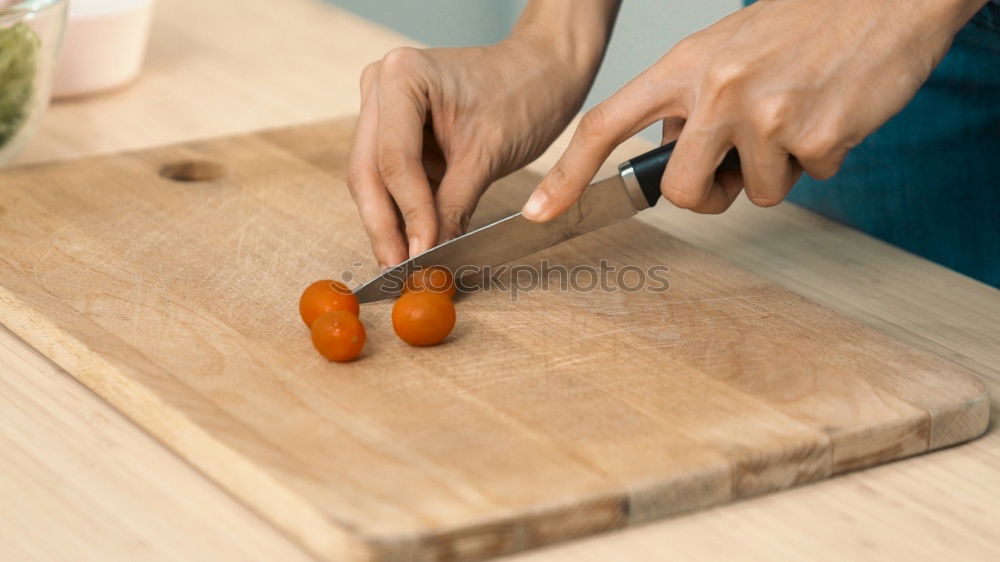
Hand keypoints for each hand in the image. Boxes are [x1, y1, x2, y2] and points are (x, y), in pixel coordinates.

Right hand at [347, 11, 612, 267]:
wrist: (543, 71)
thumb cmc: (524, 95)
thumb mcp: (488, 155)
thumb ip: (453, 206)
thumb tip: (428, 256)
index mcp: (401, 76)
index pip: (393, 159)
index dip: (407, 213)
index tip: (421, 255)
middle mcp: (380, 85)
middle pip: (368, 170)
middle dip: (386, 225)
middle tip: (399, 271)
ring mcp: (383, 107)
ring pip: (373, 179)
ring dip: (390, 223)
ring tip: (407, 265)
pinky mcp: (396, 130)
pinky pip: (389, 178)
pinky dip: (402, 210)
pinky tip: (413, 243)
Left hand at [522, 0, 986, 219]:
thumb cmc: (801, 26)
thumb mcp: (723, 50)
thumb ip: (687, 101)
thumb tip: (669, 153)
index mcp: (683, 66)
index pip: (606, 124)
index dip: (568, 173)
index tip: (541, 210)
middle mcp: (716, 90)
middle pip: (682, 191)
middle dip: (710, 193)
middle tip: (739, 163)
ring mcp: (766, 115)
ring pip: (755, 193)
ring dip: (777, 169)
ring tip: (797, 113)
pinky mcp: (817, 136)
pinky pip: (809, 179)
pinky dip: (822, 157)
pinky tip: (830, 112)